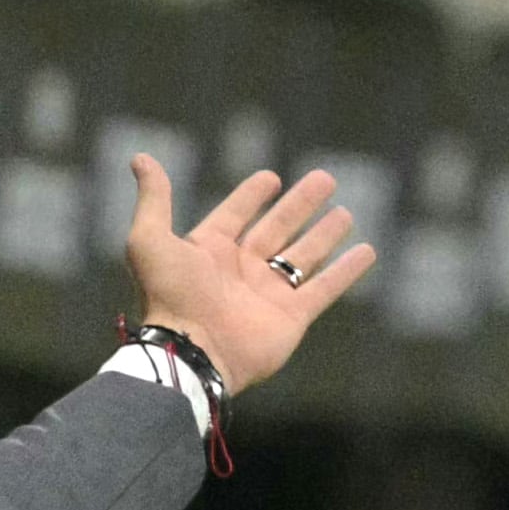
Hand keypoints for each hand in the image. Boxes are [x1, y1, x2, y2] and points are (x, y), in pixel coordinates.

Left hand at [121, 160, 376, 392]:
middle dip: (300, 204)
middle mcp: (241, 271)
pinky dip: (348, 271)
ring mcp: (268, 295)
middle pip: (277, 228)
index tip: (270, 177)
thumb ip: (154, 198)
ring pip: (303, 256)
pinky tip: (367, 251)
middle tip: (325, 178)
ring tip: (346, 212)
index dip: (251, 196)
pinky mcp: (292, 317)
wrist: (192, 351)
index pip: (236, 214)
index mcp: (209, 251)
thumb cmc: (169, 297)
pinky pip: (325, 289)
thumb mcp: (150, 239)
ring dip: (325, 234)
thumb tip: (141, 158)